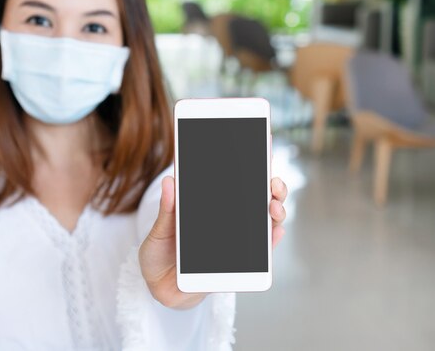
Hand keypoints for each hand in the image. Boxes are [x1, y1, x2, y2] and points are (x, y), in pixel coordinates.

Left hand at [139, 176, 288, 309]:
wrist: (158, 285)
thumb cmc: (159, 252)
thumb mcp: (160, 229)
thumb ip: (167, 208)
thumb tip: (170, 180)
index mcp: (210, 205)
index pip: (236, 180)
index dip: (253, 164)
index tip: (264, 149)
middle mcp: (228, 219)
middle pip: (259, 197)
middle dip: (272, 186)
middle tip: (273, 183)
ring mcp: (236, 239)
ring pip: (265, 221)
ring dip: (275, 211)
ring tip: (273, 206)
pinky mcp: (239, 263)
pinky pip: (262, 252)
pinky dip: (271, 241)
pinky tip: (276, 231)